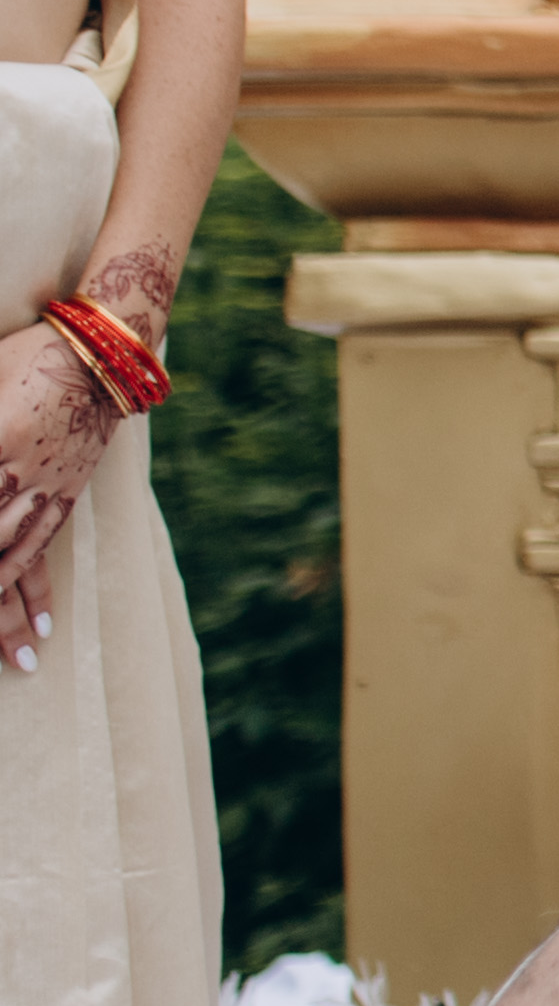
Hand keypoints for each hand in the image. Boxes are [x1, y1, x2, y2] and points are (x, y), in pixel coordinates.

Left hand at [0, 313, 105, 672]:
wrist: (103, 352)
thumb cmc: (24, 359)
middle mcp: (20, 469)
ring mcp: (48, 484)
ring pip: (13, 556)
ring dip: (5, 609)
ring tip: (7, 653)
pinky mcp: (68, 490)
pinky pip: (47, 546)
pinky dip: (36, 587)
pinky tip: (40, 621)